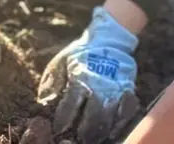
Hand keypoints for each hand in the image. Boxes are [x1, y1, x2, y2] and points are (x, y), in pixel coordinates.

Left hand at [38, 7, 140, 143]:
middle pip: (93, 116)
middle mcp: (99, 85)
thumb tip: (44, 102)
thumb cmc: (80, 55)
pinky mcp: (128, 89)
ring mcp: (115, 88)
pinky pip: (129, 109)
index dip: (63, 121)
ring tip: (94, 138)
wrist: (107, 40)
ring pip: (110, 117)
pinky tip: (114, 129)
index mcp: (80, 78)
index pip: (70, 106)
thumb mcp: (60, 62)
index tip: (58, 129)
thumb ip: (52, 82)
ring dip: (101, 132)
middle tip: (78, 139)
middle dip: (84, 132)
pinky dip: (122, 121)